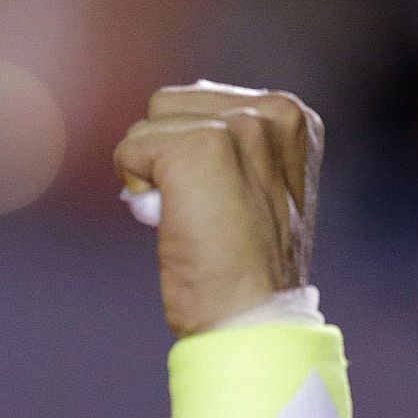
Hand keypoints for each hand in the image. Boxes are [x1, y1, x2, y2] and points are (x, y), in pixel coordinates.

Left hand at [113, 80, 322, 337]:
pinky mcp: (198, 148)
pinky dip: (135, 189)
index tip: (220, 200)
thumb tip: (177, 111)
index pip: (198, 101)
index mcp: (289, 116)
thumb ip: (233, 144)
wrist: (253, 316)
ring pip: (144, 127)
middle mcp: (269, 111)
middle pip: (167, 106)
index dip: (186, 154)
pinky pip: (127, 150)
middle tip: (200, 211)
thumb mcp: (258, 185)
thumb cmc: (248, 265)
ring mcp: (236, 126)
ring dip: (149, 173)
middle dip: (164, 156)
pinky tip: (172, 220)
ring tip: (190, 216)